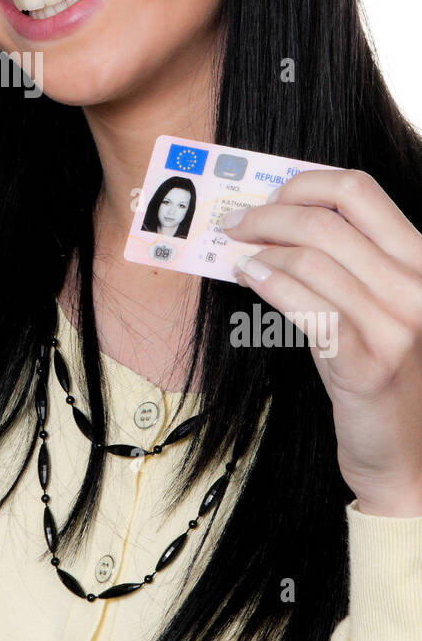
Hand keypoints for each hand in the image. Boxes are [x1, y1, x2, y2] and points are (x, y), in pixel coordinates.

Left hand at [224, 169, 421, 516]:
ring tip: (236, 254)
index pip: (361, 190)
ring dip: (260, 250)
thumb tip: (275, 222)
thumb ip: (345, 263)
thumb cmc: (384, 377)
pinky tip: (248, 278)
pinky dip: (268, 283)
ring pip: (310, 259)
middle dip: (268, 215)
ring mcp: (397, 325)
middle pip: (325, 220)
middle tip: (236, 222)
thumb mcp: (378, 308)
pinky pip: (305, 305)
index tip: (270, 193)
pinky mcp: (367, 363)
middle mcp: (417, 287)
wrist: (409, 458)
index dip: (305, 182)